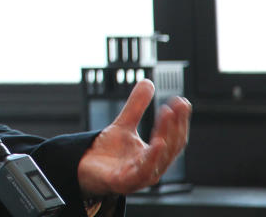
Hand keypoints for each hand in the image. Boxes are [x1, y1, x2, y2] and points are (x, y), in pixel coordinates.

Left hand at [77, 78, 190, 196]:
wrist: (83, 168)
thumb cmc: (107, 153)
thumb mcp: (124, 125)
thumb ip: (136, 106)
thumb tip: (148, 83)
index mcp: (154, 155)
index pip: (173, 138)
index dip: (179, 120)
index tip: (181, 101)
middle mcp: (152, 167)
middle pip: (170, 146)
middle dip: (175, 125)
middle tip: (176, 105)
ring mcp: (140, 176)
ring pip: (160, 157)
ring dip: (166, 135)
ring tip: (169, 116)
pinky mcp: (125, 182)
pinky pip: (143, 171)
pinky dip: (152, 157)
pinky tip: (158, 142)